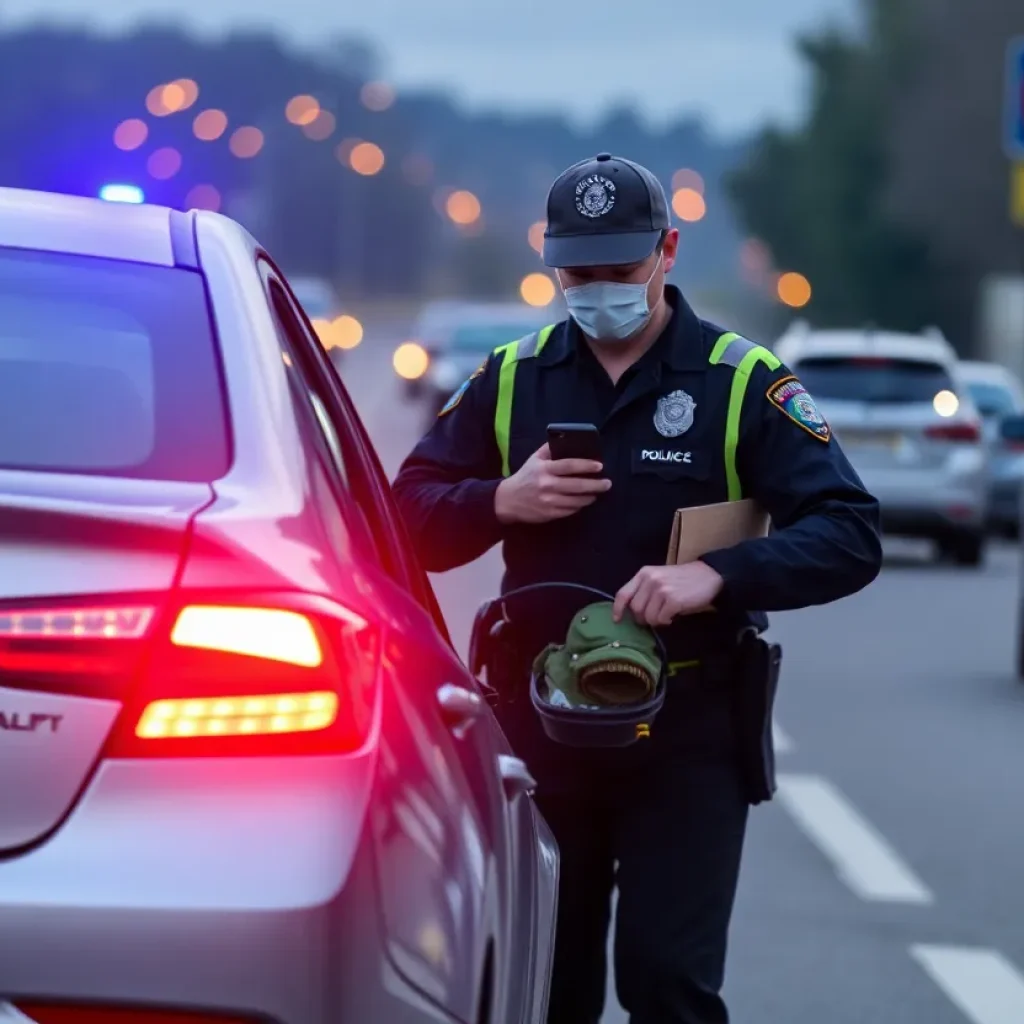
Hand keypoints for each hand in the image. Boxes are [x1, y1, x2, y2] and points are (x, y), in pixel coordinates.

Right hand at [494, 443, 610, 524]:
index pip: (569, 466)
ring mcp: (549, 501)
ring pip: (577, 500)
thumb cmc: (525, 476)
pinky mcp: (550, 514)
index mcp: (544, 469)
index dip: (586, 465)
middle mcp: (548, 485)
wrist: (508, 500)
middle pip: (577, 485)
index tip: (599, 466)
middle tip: (607, 483)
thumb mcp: (534, 459)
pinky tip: (584, 501)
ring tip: (597, 492)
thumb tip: (567, 439)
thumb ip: (549, 449)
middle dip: (596, 485)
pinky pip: (570, 510)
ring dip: (590, 496)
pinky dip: (579, 505)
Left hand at [613, 562, 723, 625]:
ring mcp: (661, 590)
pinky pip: (661, 619)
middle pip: (636, 609)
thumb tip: (632, 612)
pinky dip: (666, 621)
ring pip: (648, 617)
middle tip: (655, 616)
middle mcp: (650, 580)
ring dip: (656, 620)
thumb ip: (644, 590)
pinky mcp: (673, 600)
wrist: (709, 575)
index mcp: (644, 573)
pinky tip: (673, 615)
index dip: (618, 609)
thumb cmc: (682, 580)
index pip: (623, 594)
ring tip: (666, 614)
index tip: (617, 620)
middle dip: (643, 618)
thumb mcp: (659, 578)